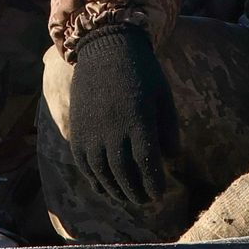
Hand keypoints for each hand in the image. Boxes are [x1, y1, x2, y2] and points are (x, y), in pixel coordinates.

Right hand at [66, 23, 180, 201]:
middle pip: (124, 173)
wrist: (106, 47)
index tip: (159, 194)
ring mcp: (92, 131)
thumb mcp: (163, 96)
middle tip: (145, 202)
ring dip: (114, 190)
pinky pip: (84, 162)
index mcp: (139, 122)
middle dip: (135, 191)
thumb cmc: (142, 71)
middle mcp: (113, 131)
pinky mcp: (78, 128)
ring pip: (102, 172)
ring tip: (126, 199)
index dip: (153, 183)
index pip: (147, 164)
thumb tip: (171, 159)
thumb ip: (168, 129)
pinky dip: (94, 178)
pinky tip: (103, 187)